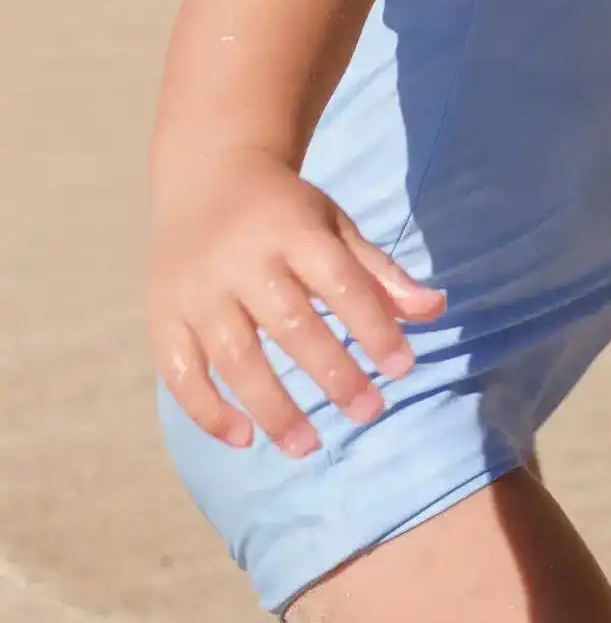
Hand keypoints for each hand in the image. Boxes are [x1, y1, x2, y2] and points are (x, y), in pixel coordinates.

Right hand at [149, 148, 443, 456]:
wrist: (204, 176)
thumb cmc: (283, 212)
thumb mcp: (334, 224)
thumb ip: (379, 271)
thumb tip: (435, 309)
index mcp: (290, 230)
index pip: (339, 283)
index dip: (373, 327)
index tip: (402, 369)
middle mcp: (240, 260)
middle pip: (290, 325)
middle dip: (333, 374)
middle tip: (369, 412)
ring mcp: (196, 290)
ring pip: (235, 357)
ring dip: (273, 408)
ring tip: (309, 447)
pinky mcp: (162, 315)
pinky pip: (180, 372)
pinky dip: (208, 410)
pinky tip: (244, 438)